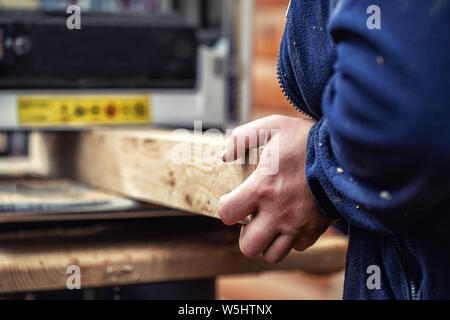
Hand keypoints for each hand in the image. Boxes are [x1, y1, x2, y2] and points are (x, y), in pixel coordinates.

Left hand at [219, 115, 334, 263]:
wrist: (344, 153)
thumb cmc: (306, 139)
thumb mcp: (272, 126)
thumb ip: (242, 138)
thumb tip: (225, 155)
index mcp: (262, 187)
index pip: (227, 213)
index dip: (225, 208)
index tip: (232, 200)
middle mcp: (278, 212)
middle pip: (248, 246)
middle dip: (245, 234)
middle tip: (251, 218)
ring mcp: (297, 225)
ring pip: (271, 254)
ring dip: (266, 242)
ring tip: (269, 224)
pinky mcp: (314, 230)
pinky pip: (296, 247)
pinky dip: (290, 239)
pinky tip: (291, 221)